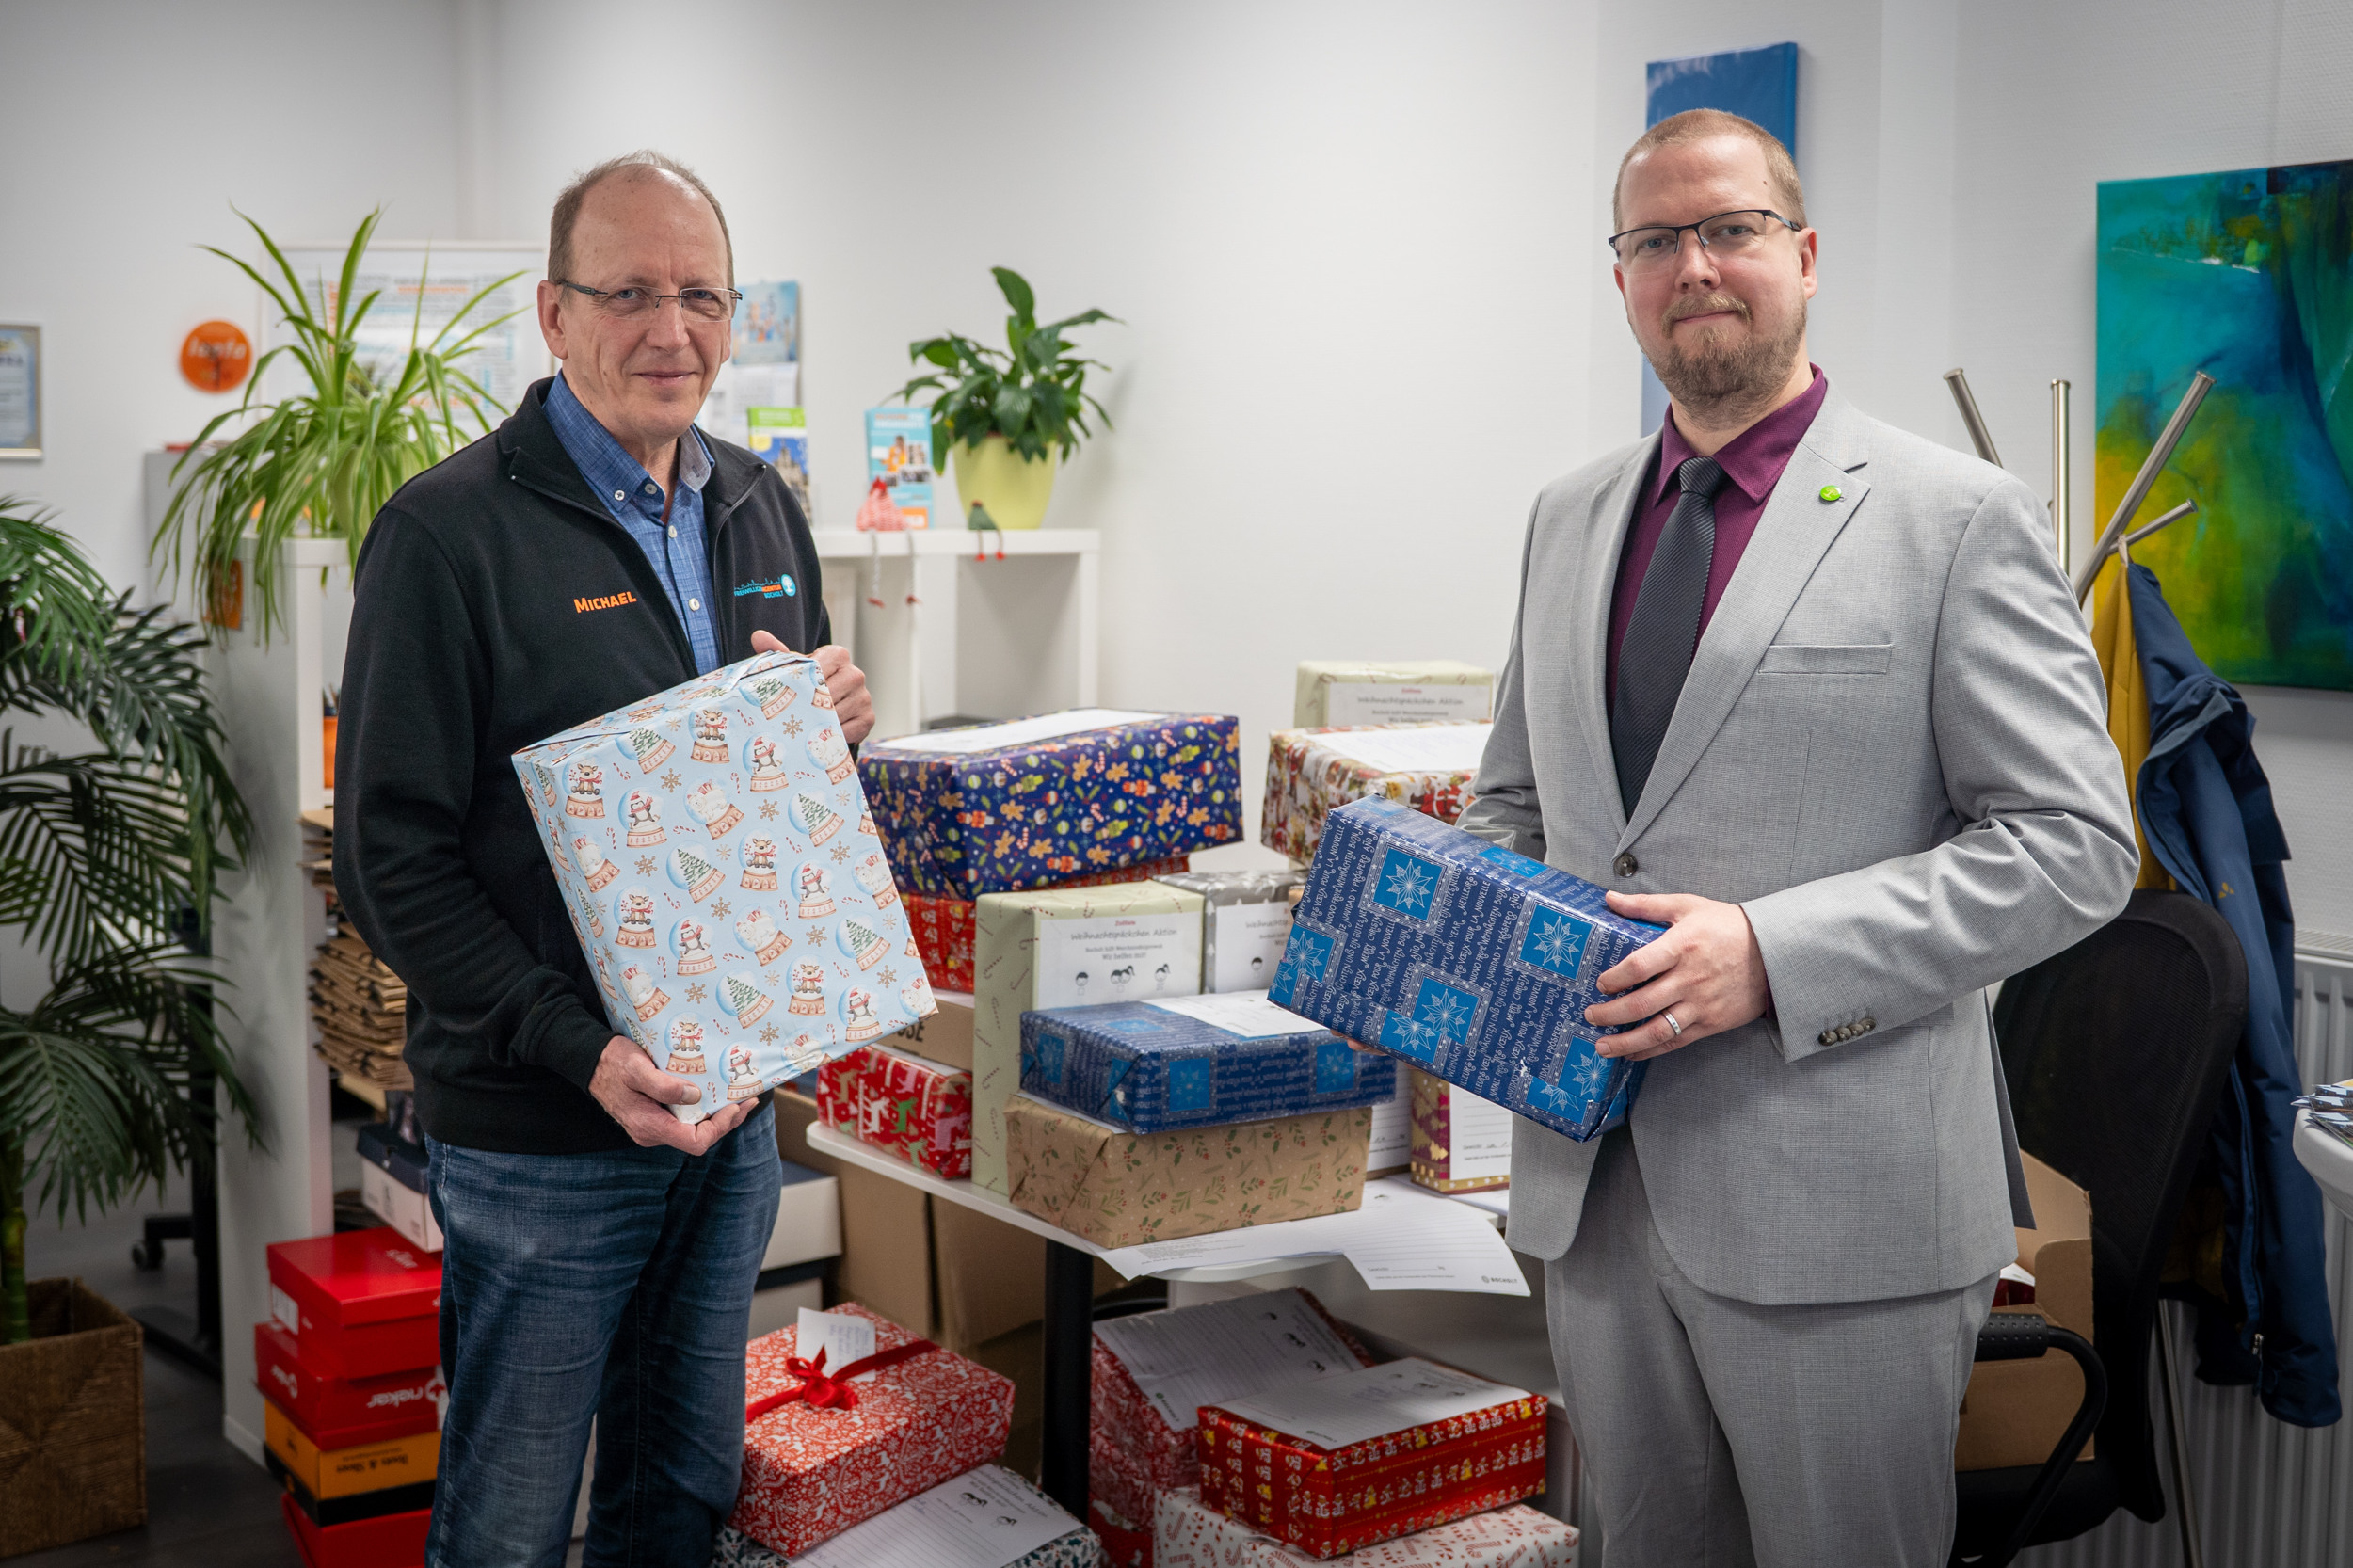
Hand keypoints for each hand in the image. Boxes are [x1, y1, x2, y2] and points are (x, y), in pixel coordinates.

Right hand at [589, 1037, 754, 1151]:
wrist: (590, 1061)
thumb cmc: (613, 1062)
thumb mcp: (637, 1068)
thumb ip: (664, 1086)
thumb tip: (695, 1095)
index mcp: (650, 1126)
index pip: (695, 1142)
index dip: (719, 1128)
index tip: (733, 1106)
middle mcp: (653, 1133)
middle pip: (699, 1138)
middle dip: (726, 1121)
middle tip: (748, 1100)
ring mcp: (654, 1126)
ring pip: (694, 1130)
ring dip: (718, 1116)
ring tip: (739, 1097)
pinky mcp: (655, 1117)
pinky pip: (686, 1120)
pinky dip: (704, 1110)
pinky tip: (716, 1095)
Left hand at [750, 632, 872, 745]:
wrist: (829, 703)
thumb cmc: (807, 682)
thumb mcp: (793, 667)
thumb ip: (776, 652)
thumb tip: (758, 637)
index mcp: (838, 655)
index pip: (819, 667)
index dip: (801, 682)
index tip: (787, 693)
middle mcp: (855, 674)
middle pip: (828, 693)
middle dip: (808, 706)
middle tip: (789, 716)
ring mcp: (864, 697)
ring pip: (836, 714)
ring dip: (818, 723)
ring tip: (802, 727)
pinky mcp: (868, 718)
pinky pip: (848, 731)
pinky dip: (831, 735)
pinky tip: (818, 735)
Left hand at [1584, 891, 1769, 1060]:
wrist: (1774, 952)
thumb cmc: (1728, 926)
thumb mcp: (1688, 906)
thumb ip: (1645, 905)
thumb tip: (1609, 899)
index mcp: (1682, 946)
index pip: (1639, 966)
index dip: (1614, 978)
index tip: (1600, 984)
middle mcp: (1689, 978)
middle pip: (1641, 1003)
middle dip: (1609, 1014)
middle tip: (1590, 1015)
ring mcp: (1700, 1004)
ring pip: (1656, 1029)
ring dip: (1625, 1042)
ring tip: (1601, 1046)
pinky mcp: (1710, 1023)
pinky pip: (1675, 1041)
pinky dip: (1650, 1050)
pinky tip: (1632, 1053)